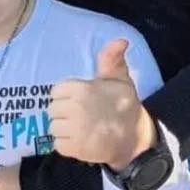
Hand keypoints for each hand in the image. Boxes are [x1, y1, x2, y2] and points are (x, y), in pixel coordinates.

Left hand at [48, 38, 154, 169]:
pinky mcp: (76, 148)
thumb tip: (120, 41)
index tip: (79, 100)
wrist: (136, 137)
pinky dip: (66, 145)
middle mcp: (75, 107)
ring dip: (64, 130)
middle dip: (64, 113)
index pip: (57, 91)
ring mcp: (75, 129)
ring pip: (54, 127)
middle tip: (80, 116)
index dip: (66, 96)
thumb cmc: (124, 104)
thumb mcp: (119, 78)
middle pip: (53, 109)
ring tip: (79, 129)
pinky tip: (80, 141)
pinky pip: (58, 144)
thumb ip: (111, 58)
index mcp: (81, 88)